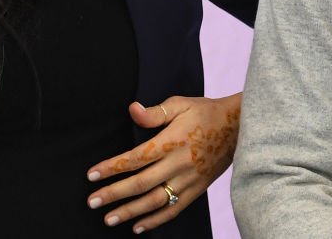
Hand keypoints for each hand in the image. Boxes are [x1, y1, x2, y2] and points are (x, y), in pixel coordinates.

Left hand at [86, 92, 240, 232]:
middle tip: (92, 202)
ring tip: (109, 219)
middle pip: (141, 183)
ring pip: (156, 201)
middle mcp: (179, 163)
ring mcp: (189, 180)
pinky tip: (138, 227)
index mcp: (172, 141)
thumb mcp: (181, 103)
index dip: (112, 167)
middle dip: (114, 194)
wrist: (239, 127)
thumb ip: (155, 111)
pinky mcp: (197, 189)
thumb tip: (132, 109)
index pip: (136, 157)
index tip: (92, 174)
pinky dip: (156, 220)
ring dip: (130, 212)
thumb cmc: (206, 112)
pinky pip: (174, 209)